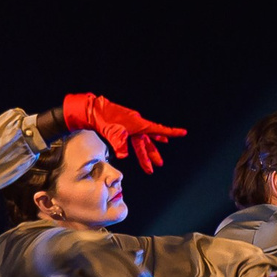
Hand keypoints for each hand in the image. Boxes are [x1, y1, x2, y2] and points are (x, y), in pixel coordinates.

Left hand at [61, 93, 187, 173]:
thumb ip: (120, 145)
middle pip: (147, 142)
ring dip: (144, 154)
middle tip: (158, 165)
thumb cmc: (104, 119)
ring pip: (140, 143)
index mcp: (138, 124)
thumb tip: (124, 156)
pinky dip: (137, 146)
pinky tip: (140, 150)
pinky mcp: (122, 128)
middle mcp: (136, 125)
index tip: (183, 133)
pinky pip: (133, 139)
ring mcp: (129, 126)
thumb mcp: (113, 133)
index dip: (171, 132)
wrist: (92, 110)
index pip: (158, 129)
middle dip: (152, 154)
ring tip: (151, 166)